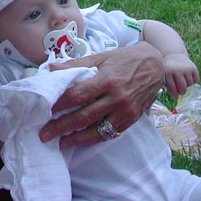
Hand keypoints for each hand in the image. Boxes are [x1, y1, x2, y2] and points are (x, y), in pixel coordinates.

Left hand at [40, 42, 163, 147]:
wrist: (156, 65)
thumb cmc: (126, 59)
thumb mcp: (102, 57)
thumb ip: (76, 64)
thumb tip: (51, 68)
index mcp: (107, 80)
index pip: (76, 95)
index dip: (58, 104)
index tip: (44, 109)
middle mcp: (116, 98)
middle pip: (83, 116)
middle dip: (61, 127)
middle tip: (44, 134)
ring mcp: (125, 112)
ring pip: (96, 131)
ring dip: (75, 139)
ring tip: (59, 143)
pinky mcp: (131, 120)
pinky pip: (109, 134)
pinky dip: (93, 139)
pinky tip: (80, 140)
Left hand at [163, 53, 198, 98]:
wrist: (175, 56)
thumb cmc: (168, 71)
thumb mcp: (165, 77)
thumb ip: (169, 87)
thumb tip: (176, 99)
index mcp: (168, 72)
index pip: (173, 88)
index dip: (174, 95)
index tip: (175, 98)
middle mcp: (177, 70)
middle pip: (182, 88)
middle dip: (182, 92)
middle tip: (180, 92)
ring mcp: (186, 68)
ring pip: (189, 84)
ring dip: (187, 85)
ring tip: (182, 81)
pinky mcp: (193, 68)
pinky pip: (195, 80)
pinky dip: (193, 81)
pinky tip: (187, 77)